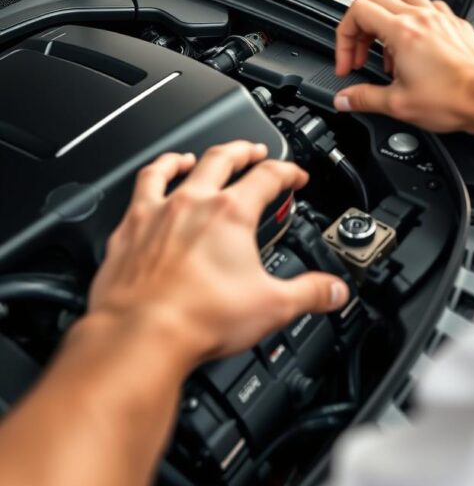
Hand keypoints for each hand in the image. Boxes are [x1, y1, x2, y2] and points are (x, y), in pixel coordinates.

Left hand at [89, 143, 348, 375]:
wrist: (143, 334)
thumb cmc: (199, 318)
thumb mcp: (272, 307)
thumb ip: (309, 294)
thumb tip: (333, 290)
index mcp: (231, 214)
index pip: (269, 177)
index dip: (288, 171)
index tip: (296, 176)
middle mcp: (194, 203)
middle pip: (223, 159)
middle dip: (244, 152)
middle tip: (254, 151)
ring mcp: (158, 211)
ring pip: (175, 167)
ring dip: (191, 158)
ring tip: (196, 156)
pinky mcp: (129, 228)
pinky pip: (141, 187)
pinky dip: (152, 176)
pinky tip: (152, 181)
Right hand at [333, 0, 473, 131]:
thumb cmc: (453, 99)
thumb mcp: (397, 105)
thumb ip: (364, 98)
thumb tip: (343, 99)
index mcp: (402, 32)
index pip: (358, 12)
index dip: (344, 37)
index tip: (348, 61)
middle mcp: (421, 18)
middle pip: (376, 0)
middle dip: (360, 29)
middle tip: (361, 55)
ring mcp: (441, 18)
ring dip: (386, 14)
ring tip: (382, 40)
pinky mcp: (456, 25)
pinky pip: (429, 6)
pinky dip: (414, 16)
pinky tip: (414, 37)